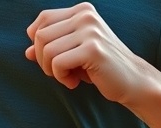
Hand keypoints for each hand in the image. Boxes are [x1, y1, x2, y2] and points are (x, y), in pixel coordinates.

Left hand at [25, 2, 151, 104]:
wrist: (132, 81)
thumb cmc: (101, 68)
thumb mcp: (73, 54)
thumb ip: (51, 49)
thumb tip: (27, 52)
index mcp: (82, 11)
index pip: (42, 19)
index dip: (38, 42)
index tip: (53, 60)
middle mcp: (86, 16)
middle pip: (40, 35)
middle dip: (43, 60)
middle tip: (59, 73)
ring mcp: (90, 31)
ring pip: (47, 50)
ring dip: (52, 70)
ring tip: (69, 78)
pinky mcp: (92, 49)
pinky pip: (57, 63)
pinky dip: (61, 77)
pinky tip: (74, 82)